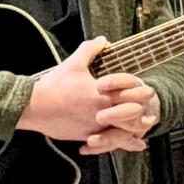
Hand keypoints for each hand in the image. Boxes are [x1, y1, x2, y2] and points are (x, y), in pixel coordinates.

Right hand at [18, 39, 159, 152]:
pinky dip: (120, 143)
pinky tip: (126, 143)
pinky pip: (108, 143)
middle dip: (143, 111)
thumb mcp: (73, 64)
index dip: (142, 92)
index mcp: (103, 94)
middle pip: (133, 115)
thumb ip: (90, 50)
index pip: (132, 94)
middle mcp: (102, 112)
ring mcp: (95, 127)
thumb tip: (102, 39)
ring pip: (124, 133)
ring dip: (135, 130)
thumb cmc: (54, 85)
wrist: (33, 107)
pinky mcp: (86, 136)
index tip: (148, 90)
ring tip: (144, 127)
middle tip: (149, 108)